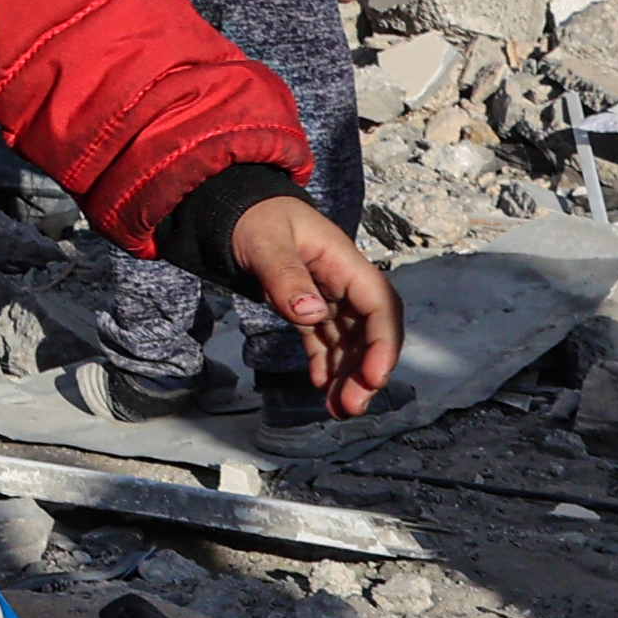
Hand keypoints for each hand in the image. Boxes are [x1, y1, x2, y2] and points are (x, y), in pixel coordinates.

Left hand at [228, 197, 404, 414]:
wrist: (235, 207)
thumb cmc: (253, 217)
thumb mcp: (264, 242)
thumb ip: (285, 275)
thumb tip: (312, 314)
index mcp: (343, 262)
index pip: (379, 305)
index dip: (383, 343)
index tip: (374, 377)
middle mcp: (343, 282)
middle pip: (369, 330)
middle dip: (367, 370)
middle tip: (352, 407)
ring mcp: (328, 295)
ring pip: (349, 341)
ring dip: (348, 376)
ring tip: (338, 411)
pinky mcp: (308, 305)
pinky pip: (325, 339)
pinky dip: (325, 363)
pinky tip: (321, 386)